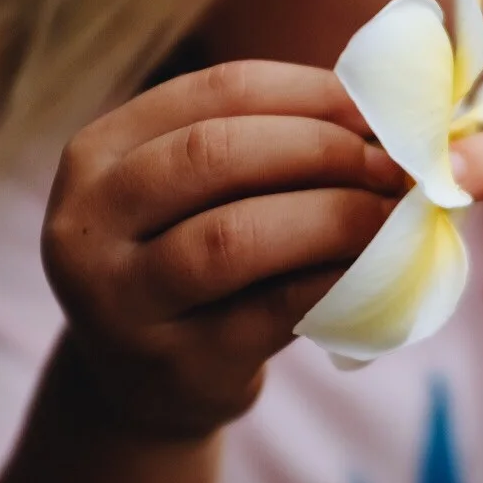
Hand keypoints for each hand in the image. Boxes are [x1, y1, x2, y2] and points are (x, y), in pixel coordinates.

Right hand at [42, 61, 405, 437]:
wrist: (146, 389)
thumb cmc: (193, 264)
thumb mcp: (196, 195)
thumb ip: (265, 144)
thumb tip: (386, 114)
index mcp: (97, 153)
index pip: (215, 92)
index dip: (309, 93)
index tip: (374, 109)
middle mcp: (90, 223)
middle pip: (216, 155)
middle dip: (322, 151)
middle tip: (391, 166)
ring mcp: (123, 301)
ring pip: (235, 235)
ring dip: (333, 215)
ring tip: (389, 214)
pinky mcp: (179, 364)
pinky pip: (272, 307)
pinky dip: (335, 276)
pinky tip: (374, 266)